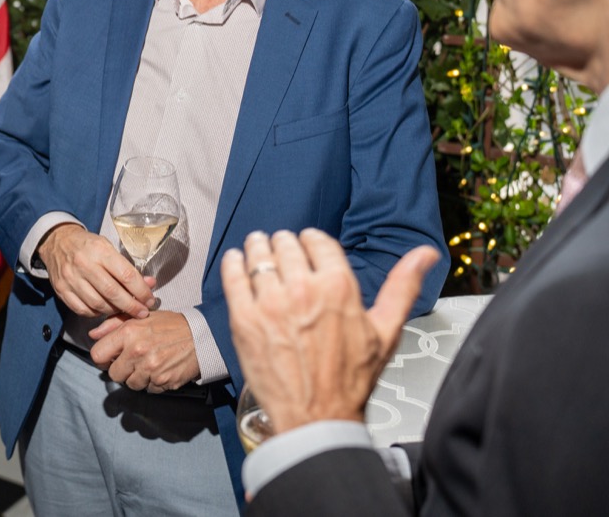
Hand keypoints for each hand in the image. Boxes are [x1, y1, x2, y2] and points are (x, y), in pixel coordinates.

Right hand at [37, 223, 156, 318]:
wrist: (57, 241)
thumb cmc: (88, 245)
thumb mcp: (108, 248)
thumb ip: (127, 268)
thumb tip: (149, 284)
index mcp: (100, 250)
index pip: (126, 275)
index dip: (141, 291)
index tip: (149, 300)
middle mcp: (84, 264)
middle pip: (113, 293)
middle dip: (131, 306)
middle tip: (142, 312)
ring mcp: (71, 279)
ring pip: (98, 304)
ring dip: (114, 311)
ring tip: (123, 310)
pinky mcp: (61, 290)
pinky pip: (83, 310)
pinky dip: (96, 313)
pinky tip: (104, 309)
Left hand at [87, 310, 198, 391]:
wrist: (201, 336)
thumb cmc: (170, 325)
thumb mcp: (141, 316)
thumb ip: (113, 324)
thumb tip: (93, 334)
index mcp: (128, 332)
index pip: (97, 355)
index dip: (102, 357)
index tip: (110, 357)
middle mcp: (137, 352)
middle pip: (113, 374)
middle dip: (121, 369)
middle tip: (133, 360)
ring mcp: (150, 369)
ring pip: (131, 384)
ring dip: (137, 377)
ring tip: (149, 363)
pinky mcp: (163, 382)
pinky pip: (149, 389)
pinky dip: (153, 383)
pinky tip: (161, 369)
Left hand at [221, 228, 439, 433]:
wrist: (317, 418)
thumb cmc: (351, 380)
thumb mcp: (386, 330)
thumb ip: (403, 286)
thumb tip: (425, 255)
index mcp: (339, 287)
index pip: (318, 241)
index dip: (311, 239)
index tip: (307, 243)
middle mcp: (304, 290)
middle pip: (286, 245)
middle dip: (284, 244)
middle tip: (281, 248)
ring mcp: (271, 303)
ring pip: (258, 255)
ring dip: (257, 247)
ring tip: (257, 248)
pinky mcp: (244, 318)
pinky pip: (233, 276)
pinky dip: (233, 263)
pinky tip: (236, 262)